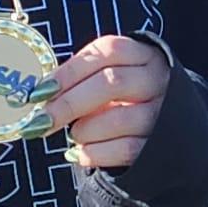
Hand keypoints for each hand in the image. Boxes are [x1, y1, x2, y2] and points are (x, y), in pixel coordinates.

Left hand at [27, 34, 170, 168]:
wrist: (169, 130)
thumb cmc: (124, 99)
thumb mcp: (110, 79)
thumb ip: (81, 80)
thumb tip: (38, 96)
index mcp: (142, 55)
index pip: (106, 53)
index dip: (69, 72)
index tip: (40, 91)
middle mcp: (156, 80)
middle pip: (111, 84)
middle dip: (68, 104)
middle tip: (40, 121)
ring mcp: (163, 113)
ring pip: (118, 119)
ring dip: (84, 130)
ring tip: (74, 134)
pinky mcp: (160, 146)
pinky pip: (124, 149)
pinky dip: (94, 153)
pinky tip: (81, 153)